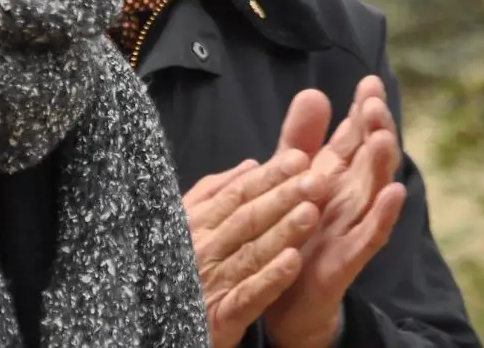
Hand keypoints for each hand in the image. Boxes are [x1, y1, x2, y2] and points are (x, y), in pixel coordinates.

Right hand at [183, 150, 332, 347]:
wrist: (165, 324)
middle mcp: (203, 249)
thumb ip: (215, 191)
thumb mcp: (188, 222)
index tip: (299, 159)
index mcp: (197, 223)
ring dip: (283, 232)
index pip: (238, 193)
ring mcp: (212, 282)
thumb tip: (250, 165)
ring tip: (312, 212)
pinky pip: (250, 295)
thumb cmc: (180, 264)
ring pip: (252, 252)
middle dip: (283, 197)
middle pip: (248, 218)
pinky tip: (294, 262)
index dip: (269, 175)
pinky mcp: (221, 316)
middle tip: (317, 180)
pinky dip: (271, 278)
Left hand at [263, 78, 408, 347]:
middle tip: (375, 103)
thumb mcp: (292, 180)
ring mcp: (351, 228)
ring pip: (373, 192)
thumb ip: (301, 139)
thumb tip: (315, 93)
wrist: (284, 300)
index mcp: (335, 177)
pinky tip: (395, 193)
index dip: (363, 110)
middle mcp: (349, 199)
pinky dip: (384, 216)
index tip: (369, 81)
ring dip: (382, 165)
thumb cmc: (295, 235)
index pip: (354, 137)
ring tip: (384, 137)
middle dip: (376, 130)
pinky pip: (370, 236)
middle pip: (369, 159)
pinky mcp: (347, 260)